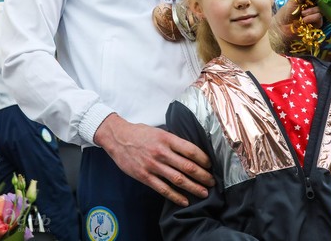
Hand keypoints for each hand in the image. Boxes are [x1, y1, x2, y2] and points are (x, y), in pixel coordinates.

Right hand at [94, 113, 214, 205]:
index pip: (190, 150)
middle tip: (212, 181)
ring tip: (204, 192)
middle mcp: (161, 152)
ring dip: (193, 187)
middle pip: (187, 166)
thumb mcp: (159, 131)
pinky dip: (176, 196)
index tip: (210, 164)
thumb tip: (190, 150)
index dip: (203, 159)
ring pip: (178, 179)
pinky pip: (163, 189)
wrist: (118, 138)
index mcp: (167, 138)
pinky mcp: (145, 176)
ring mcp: (153, 165)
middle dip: (203, 175)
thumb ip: (173, 140)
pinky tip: (185, 200)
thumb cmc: (140, 133)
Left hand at [275, 0, 322, 31]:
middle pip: (322, 2)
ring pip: (321, 10)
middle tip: (310, 2)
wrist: (282, 27)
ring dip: (311, 11)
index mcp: (308, 0)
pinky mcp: (316, 25)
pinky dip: (312, 18)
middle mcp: (313, 7)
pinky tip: (304, 20)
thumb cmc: (286, 12)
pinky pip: (319, 19)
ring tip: (302, 14)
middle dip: (318, 1)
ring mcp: (315, 16)